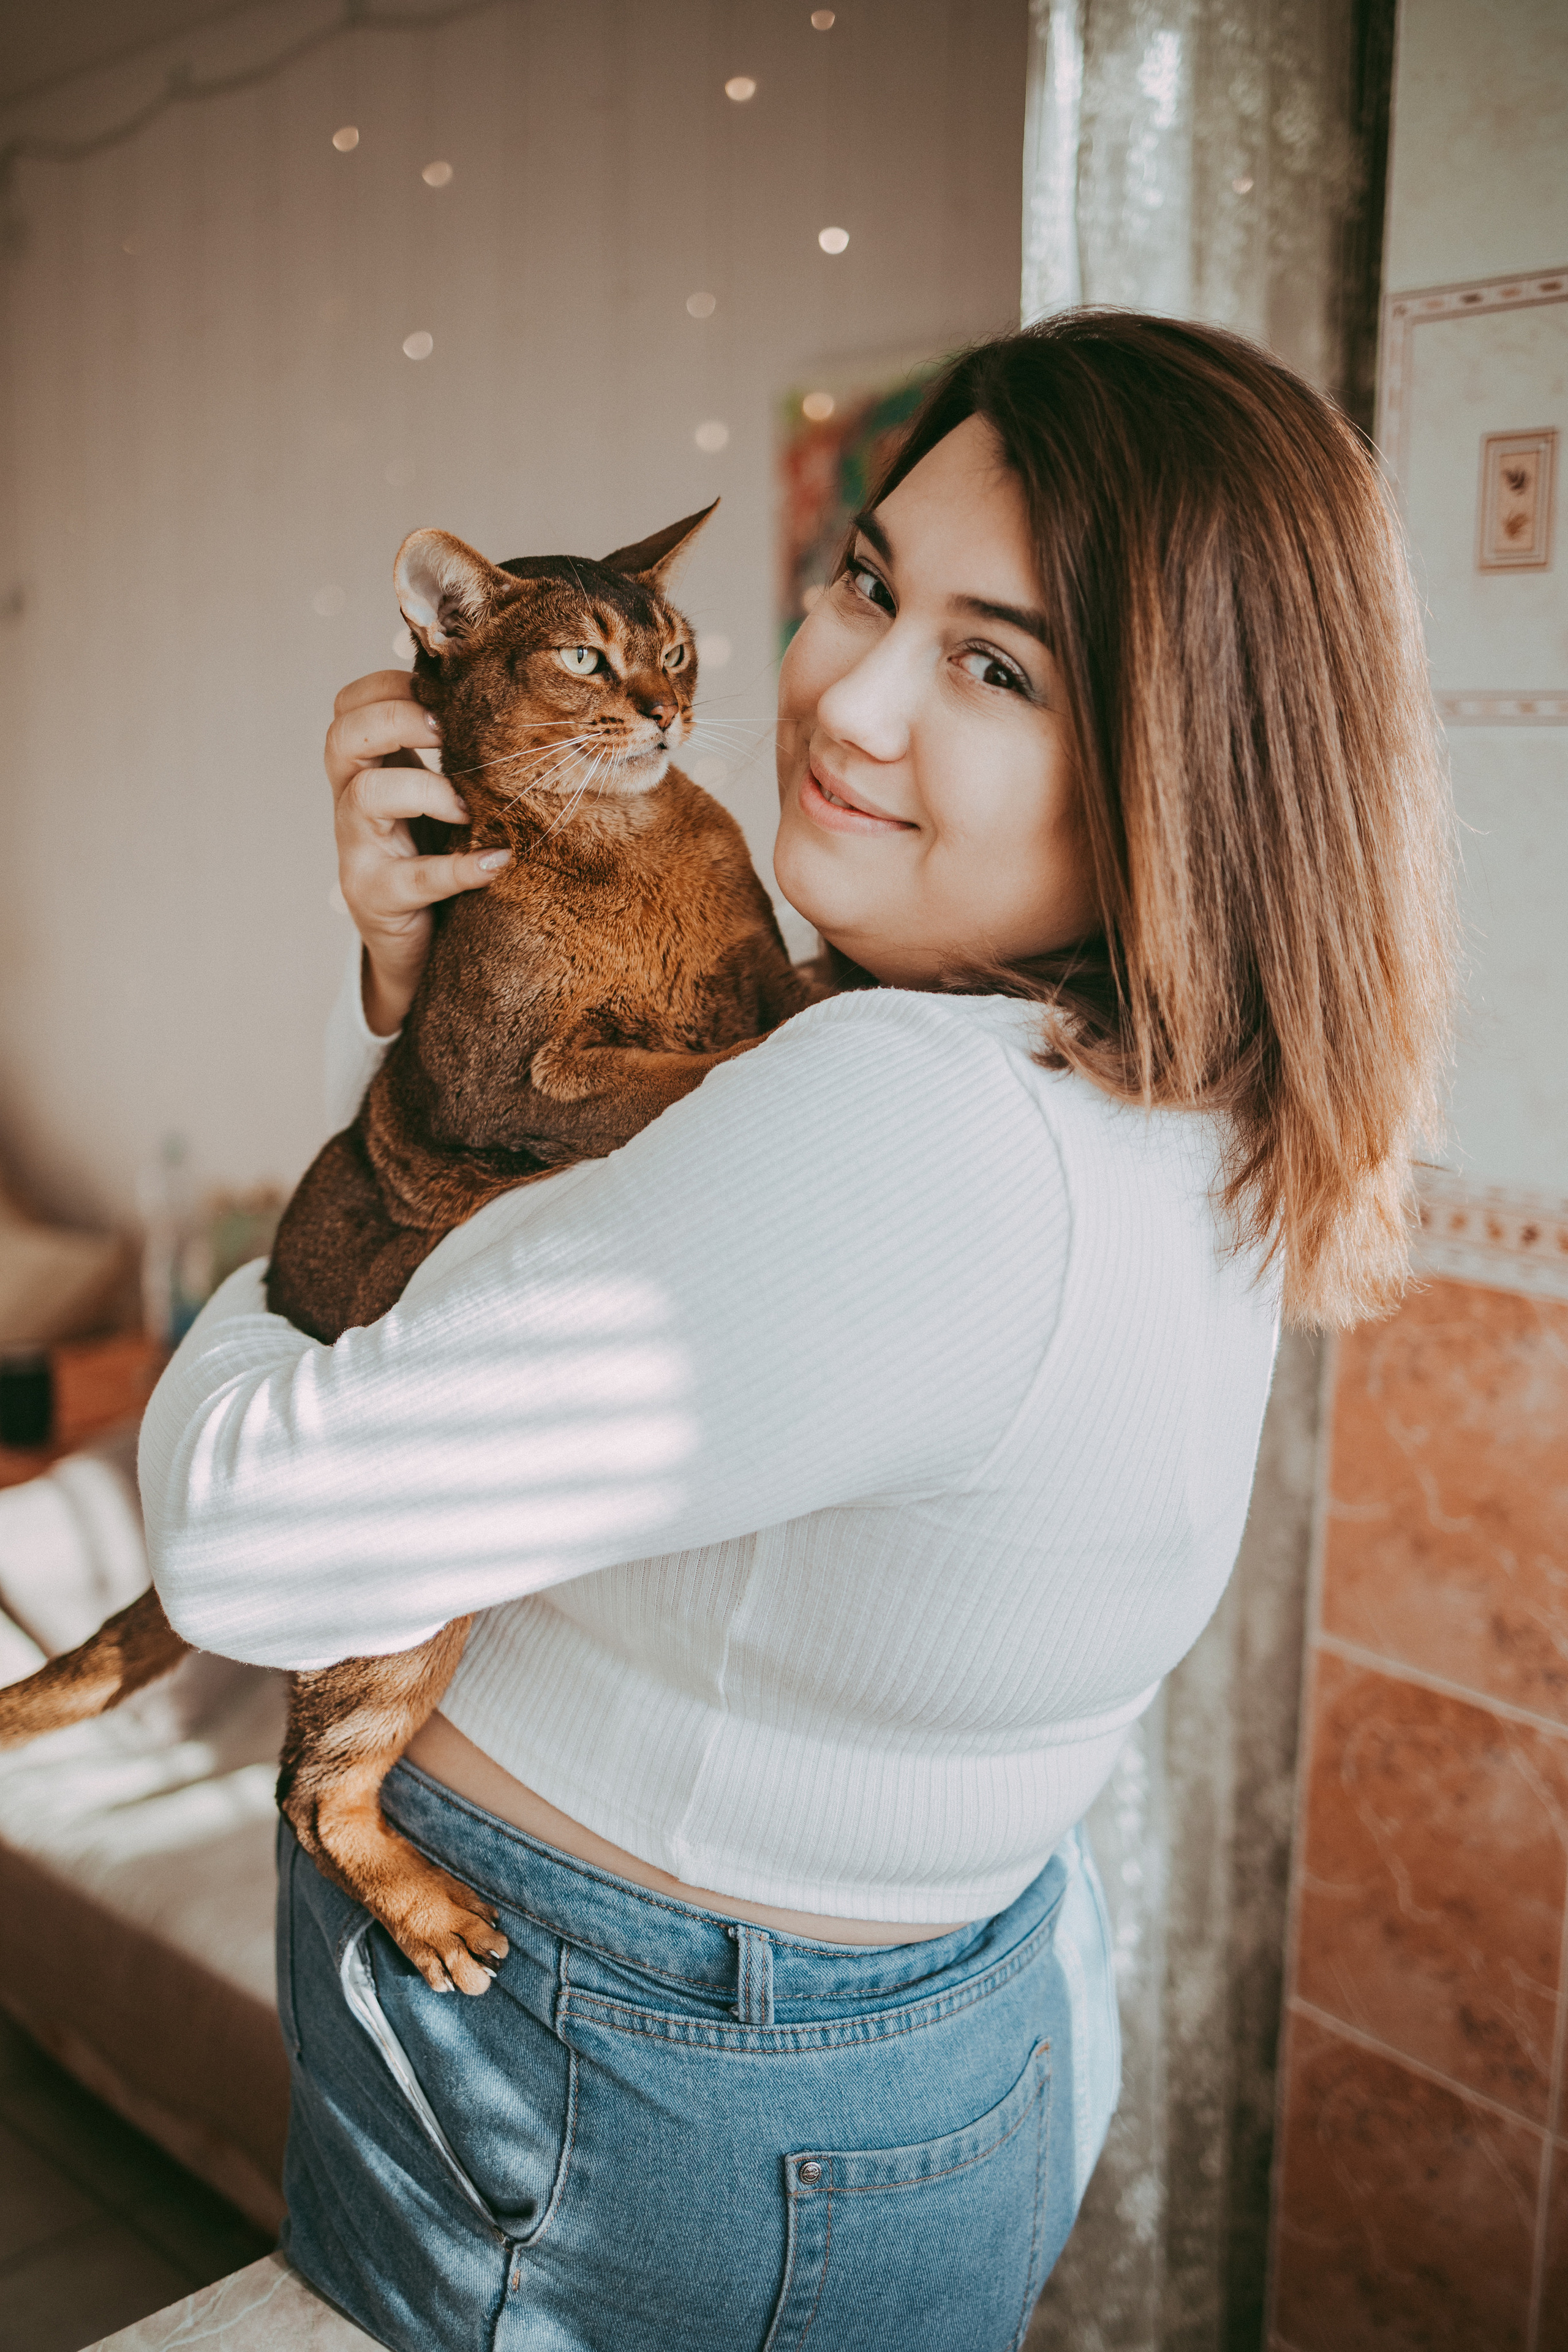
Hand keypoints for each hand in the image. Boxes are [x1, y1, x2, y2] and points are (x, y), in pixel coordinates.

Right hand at [325, 671, 511, 1034]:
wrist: (415, 944)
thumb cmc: (433, 856)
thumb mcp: (433, 796)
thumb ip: (446, 754)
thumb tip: (500, 701)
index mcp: (364, 768)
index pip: (349, 705)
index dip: (389, 687)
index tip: (442, 693)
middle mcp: (350, 802)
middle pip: (343, 738)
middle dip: (398, 720)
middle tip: (449, 732)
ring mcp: (357, 851)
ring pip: (366, 797)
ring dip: (426, 789)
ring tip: (470, 808)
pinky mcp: (376, 897)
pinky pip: (415, 878)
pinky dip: (461, 868)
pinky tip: (498, 860)